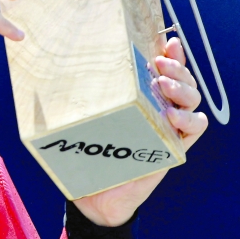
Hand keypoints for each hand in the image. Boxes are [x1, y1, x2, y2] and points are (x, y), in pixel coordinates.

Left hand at [72, 37, 208, 225]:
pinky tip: (171, 115)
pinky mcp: (175, 148)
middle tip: (158, 63)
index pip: (163, 68)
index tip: (167, 42)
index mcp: (140, 96)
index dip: (171, 53)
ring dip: (183, 88)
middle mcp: (159, 107)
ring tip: (163, 85)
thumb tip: (42, 71)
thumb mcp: (80, 119)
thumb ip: (72, 98)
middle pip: (183, 79)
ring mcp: (170, 127)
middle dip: (177, 66)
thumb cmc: (86, 152)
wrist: (96, 196)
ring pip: (192, 99)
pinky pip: (196, 128)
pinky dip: (189, 118)